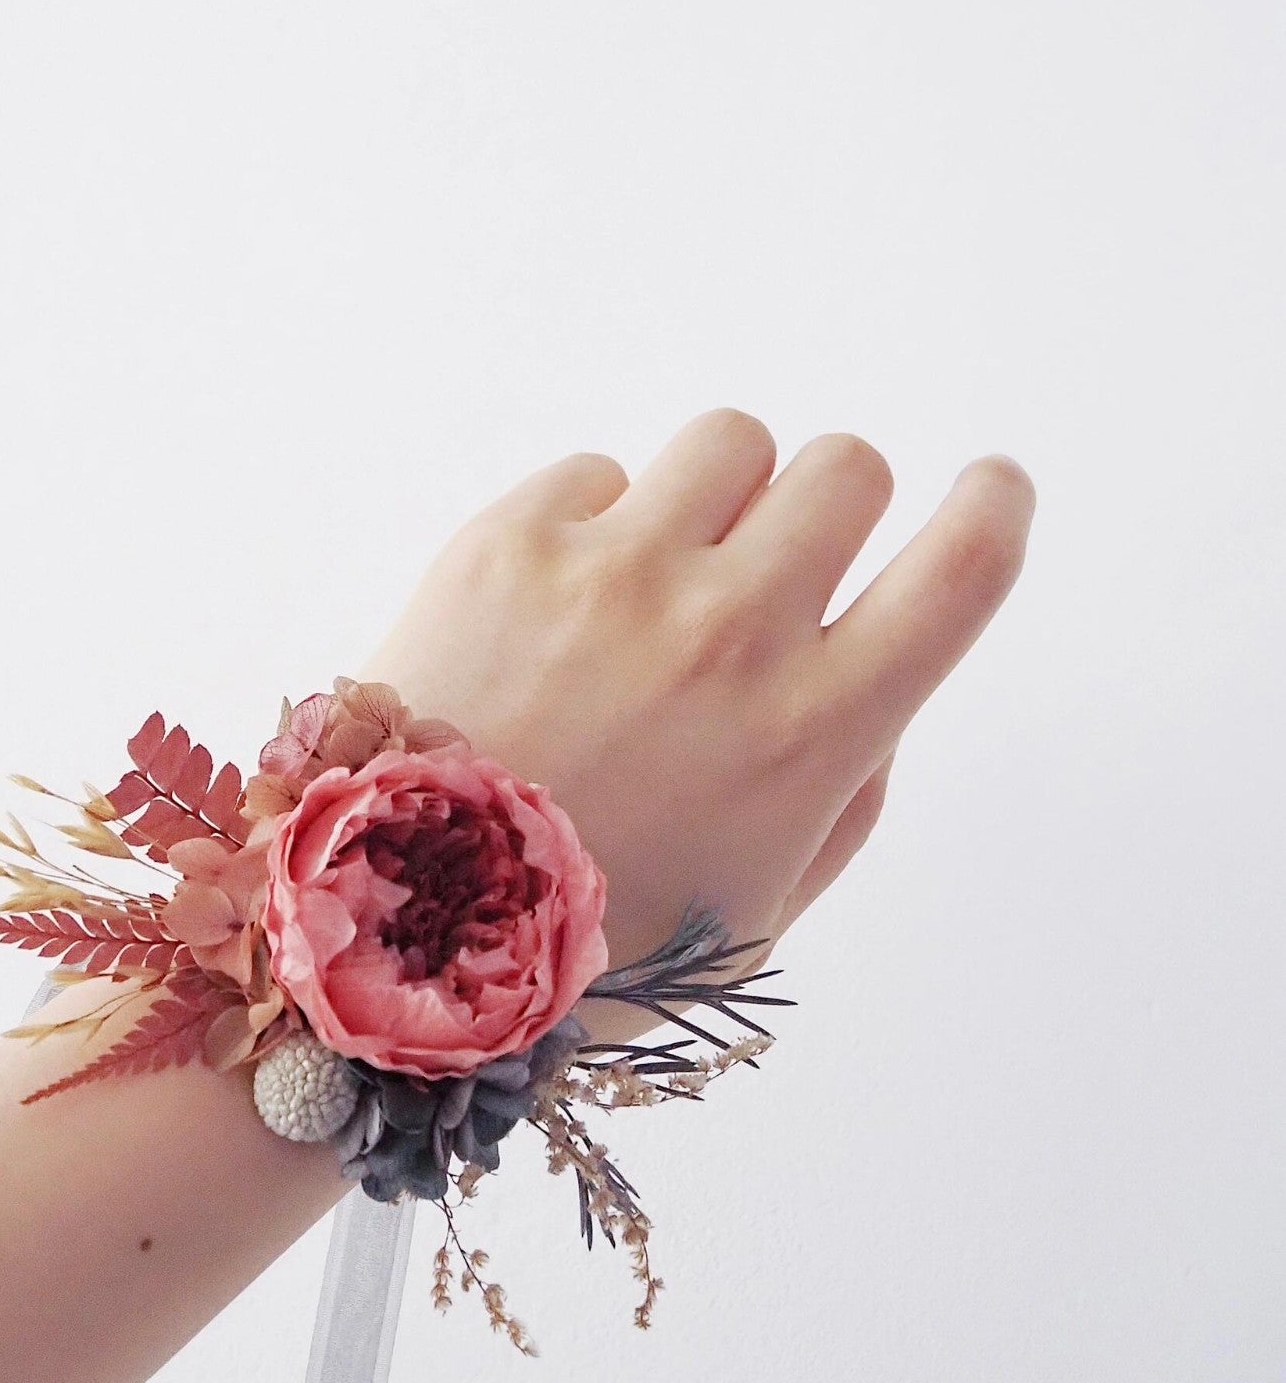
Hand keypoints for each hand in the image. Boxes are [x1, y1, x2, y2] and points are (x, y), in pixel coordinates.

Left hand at [366, 412, 1034, 1008]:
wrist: (386, 930)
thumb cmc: (589, 943)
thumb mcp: (762, 909)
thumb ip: (848, 789)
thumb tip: (874, 683)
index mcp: (814, 731)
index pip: (964, 566)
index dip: (995, 507)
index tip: (990, 488)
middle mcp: (731, 631)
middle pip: (848, 469)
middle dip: (832, 509)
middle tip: (778, 564)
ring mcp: (618, 574)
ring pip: (732, 439)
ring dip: (722, 496)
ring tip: (664, 576)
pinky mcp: (510, 541)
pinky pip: (601, 472)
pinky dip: (601, 523)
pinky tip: (560, 608)